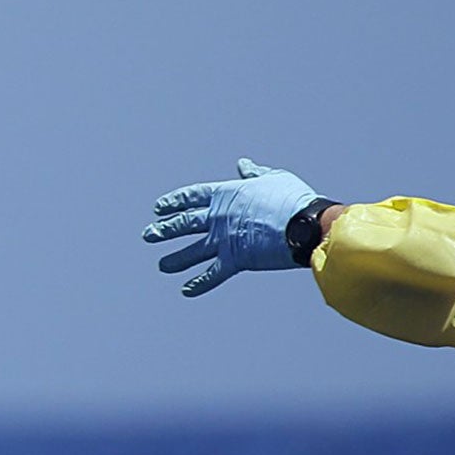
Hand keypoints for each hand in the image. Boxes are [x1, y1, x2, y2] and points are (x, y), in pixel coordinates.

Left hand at [143, 157, 318, 296]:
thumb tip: (243, 164)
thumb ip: (255, 173)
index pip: (191, 197)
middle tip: (148, 235)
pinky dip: (200, 283)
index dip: (173, 202)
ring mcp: (224, 239)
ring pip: (192, 251)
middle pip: (183, 224)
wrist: (306, 224)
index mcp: (226, 194)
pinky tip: (186, 290)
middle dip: (164, 230)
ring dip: (175, 259)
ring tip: (162, 265)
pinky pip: (212, 274)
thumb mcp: (273, 178)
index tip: (158, 208)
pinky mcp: (235, 259)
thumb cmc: (294, 199)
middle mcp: (219, 217)